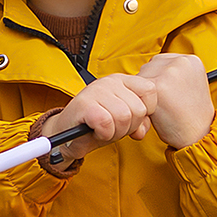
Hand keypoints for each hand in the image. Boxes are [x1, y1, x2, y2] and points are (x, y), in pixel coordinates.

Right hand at [36, 74, 152, 163]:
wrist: (65, 136)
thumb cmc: (96, 127)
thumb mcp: (123, 122)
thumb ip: (139, 122)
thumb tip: (142, 130)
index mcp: (123, 80)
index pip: (150, 92)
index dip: (145, 112)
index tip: (131, 120)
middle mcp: (110, 81)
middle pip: (138, 109)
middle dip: (129, 127)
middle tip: (113, 127)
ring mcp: (97, 90)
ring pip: (124, 117)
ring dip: (115, 132)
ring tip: (103, 129)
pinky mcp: (85, 104)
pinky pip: (106, 123)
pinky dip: (103, 134)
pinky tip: (95, 131)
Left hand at [137, 51, 214, 148]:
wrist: (198, 136)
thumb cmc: (190, 116)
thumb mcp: (189, 85)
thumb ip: (171, 74)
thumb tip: (147, 71)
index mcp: (191, 60)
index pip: (160, 63)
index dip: (159, 82)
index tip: (168, 95)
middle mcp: (180, 61)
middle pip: (148, 69)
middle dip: (149, 87)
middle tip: (166, 104)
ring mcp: (169, 72)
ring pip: (140, 80)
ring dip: (143, 95)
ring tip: (163, 108)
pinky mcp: (157, 85)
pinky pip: (136, 92)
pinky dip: (141, 105)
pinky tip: (156, 113)